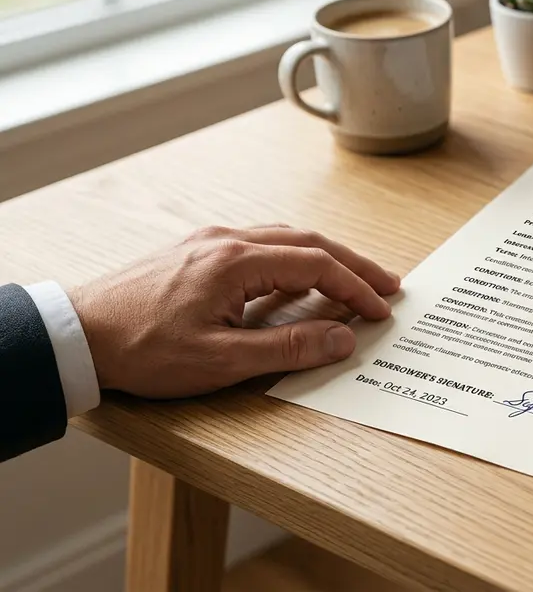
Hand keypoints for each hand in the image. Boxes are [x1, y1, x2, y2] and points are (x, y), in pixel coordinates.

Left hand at [67, 224, 401, 398]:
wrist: (77, 335)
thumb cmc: (142, 349)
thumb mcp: (221, 360)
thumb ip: (289, 347)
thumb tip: (342, 338)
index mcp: (236, 262)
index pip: (316, 265)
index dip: (355, 287)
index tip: (381, 308)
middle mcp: (226, 241)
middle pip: (308, 242)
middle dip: (352, 264)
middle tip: (387, 284)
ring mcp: (209, 243)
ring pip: (284, 239)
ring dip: (324, 258)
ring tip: (352, 280)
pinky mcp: (195, 253)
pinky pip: (260, 246)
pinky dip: (293, 259)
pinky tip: (297, 280)